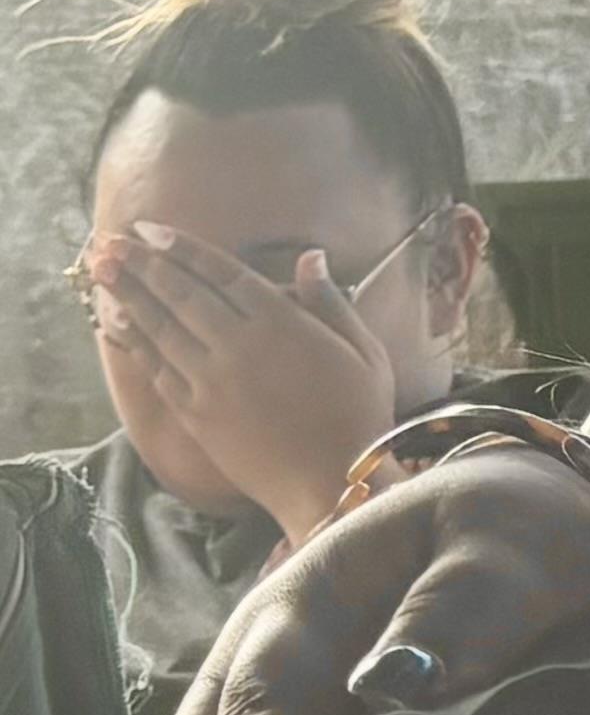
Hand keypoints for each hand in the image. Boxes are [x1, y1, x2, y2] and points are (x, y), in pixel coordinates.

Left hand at [87, 226, 396, 536]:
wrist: (333, 484)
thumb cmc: (360, 418)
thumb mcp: (365, 354)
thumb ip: (332, 302)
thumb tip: (311, 257)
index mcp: (282, 325)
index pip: (222, 273)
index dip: (182, 248)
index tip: (150, 229)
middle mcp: (238, 346)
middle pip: (180, 294)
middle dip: (141, 264)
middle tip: (108, 242)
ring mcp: (211, 380)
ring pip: (160, 326)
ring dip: (126, 294)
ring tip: (100, 269)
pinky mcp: (196, 412)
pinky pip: (156, 367)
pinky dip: (133, 341)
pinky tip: (114, 322)